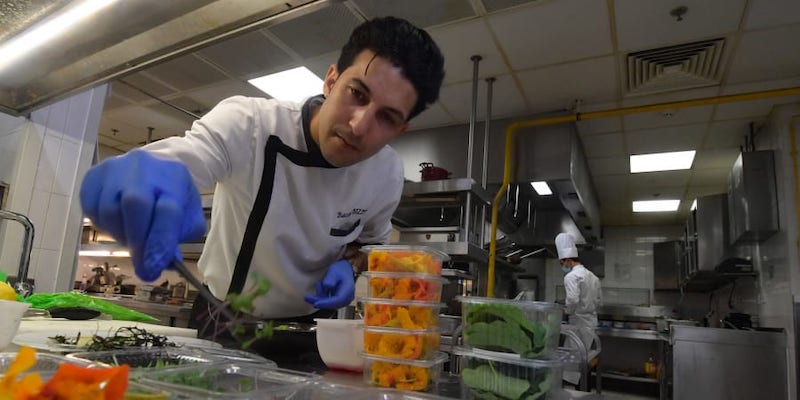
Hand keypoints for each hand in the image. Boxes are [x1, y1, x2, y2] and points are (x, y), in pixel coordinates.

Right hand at [80, 150, 205, 281]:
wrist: (154, 166)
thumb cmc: (172, 195)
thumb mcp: (187, 214)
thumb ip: (179, 238)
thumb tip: (163, 264)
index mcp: (174, 176)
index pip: (168, 210)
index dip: (159, 242)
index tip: (153, 269)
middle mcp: (144, 166)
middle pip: (135, 204)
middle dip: (137, 240)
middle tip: (141, 265)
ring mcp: (115, 168)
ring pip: (109, 209)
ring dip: (120, 234)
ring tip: (132, 238)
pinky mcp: (94, 176)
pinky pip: (91, 208)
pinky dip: (103, 225)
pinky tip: (117, 224)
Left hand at [304, 260, 354, 308]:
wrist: (344, 270)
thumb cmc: (339, 269)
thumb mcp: (334, 271)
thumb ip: (331, 278)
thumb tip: (327, 286)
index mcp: (348, 290)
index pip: (338, 300)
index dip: (326, 303)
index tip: (316, 303)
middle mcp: (347, 298)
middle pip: (332, 304)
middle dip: (319, 301)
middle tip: (307, 297)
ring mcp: (342, 300)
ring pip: (329, 304)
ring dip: (319, 297)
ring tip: (318, 283)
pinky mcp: (337, 301)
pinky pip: (327, 302)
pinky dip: (321, 296)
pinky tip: (320, 285)